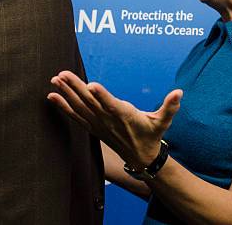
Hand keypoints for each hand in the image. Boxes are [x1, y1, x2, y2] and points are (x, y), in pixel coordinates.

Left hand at [48, 71, 182, 167]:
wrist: (141, 158)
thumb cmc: (152, 135)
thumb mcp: (163, 121)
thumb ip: (170, 107)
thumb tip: (179, 92)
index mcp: (125, 116)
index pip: (112, 105)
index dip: (102, 96)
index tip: (91, 85)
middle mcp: (109, 120)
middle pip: (90, 103)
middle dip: (75, 88)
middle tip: (62, 75)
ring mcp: (98, 124)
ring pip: (80, 107)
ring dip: (66, 94)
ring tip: (54, 80)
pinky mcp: (92, 127)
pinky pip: (75, 116)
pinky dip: (63, 107)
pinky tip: (52, 96)